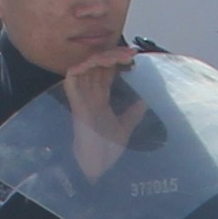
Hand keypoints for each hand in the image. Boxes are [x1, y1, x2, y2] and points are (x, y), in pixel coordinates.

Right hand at [63, 49, 145, 179]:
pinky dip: (86, 64)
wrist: (96, 164)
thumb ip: (132, 114)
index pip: (106, 70)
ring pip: (87, 65)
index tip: (134, 57)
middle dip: (114, 54)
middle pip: (98, 64)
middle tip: (131, 53)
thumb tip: (144, 102)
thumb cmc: (106, 150)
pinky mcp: (74, 99)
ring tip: (122, 56)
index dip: (117, 60)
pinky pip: (73, 74)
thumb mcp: (124, 128)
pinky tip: (103, 62)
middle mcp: (89, 93)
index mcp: (99, 98)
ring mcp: (81, 95)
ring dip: (104, 57)